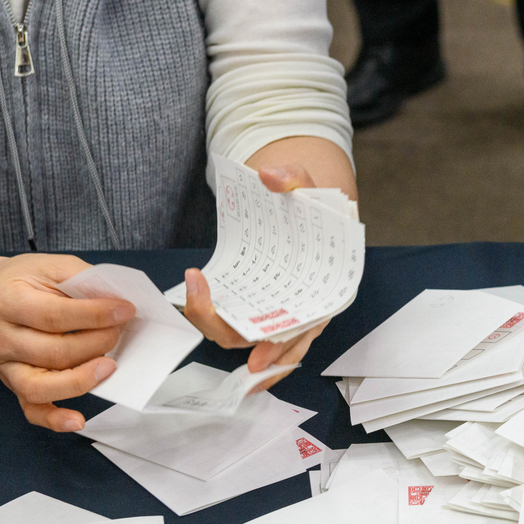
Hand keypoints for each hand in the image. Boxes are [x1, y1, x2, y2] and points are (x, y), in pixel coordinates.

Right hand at [0, 254, 133, 431]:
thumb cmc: (27, 282)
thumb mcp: (53, 267)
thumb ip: (84, 280)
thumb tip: (119, 302)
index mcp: (8, 301)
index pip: (55, 315)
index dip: (96, 315)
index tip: (125, 311)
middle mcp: (1, 336)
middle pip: (54, 352)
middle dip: (97, 343)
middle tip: (118, 332)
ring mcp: (5, 365)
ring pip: (42, 385)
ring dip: (83, 379)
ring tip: (109, 367)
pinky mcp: (14, 384)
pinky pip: (32, 409)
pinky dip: (55, 419)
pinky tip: (77, 420)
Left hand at [182, 164, 329, 391]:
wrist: (309, 208)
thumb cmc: (315, 207)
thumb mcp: (310, 186)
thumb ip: (294, 178)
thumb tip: (269, 177)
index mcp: (328, 290)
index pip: (307, 328)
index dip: (282, 344)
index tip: (255, 346)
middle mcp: (308, 309)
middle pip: (276, 342)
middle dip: (242, 339)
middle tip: (204, 307)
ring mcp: (286, 311)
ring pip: (259, 343)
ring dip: (225, 334)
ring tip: (195, 306)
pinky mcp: (265, 306)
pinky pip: (249, 333)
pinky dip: (225, 333)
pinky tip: (201, 325)